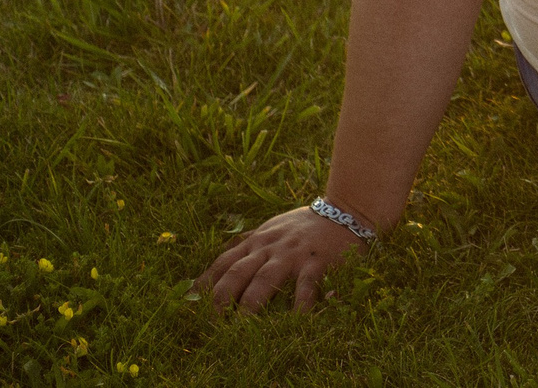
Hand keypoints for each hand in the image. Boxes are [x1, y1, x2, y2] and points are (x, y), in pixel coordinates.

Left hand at [193, 206, 364, 314]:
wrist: (345, 212)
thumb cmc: (305, 225)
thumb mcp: (272, 229)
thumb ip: (250, 243)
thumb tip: (222, 261)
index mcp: (257, 241)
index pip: (224, 263)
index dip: (206, 284)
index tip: (191, 304)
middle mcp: (270, 247)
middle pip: (238, 273)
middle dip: (222, 297)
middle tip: (213, 321)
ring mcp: (293, 255)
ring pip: (265, 279)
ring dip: (251, 304)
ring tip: (242, 326)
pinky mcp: (317, 261)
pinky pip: (306, 285)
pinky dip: (300, 304)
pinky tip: (296, 321)